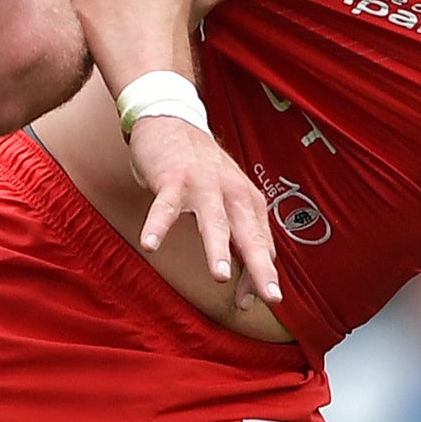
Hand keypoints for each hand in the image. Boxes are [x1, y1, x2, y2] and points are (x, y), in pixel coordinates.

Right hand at [129, 114, 280, 307]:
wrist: (173, 121)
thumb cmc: (202, 172)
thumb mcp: (228, 202)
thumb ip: (240, 241)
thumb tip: (247, 293)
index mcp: (249, 202)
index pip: (261, 246)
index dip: (260, 275)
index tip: (256, 301)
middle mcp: (232, 193)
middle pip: (248, 235)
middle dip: (260, 267)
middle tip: (270, 296)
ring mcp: (202, 185)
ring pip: (212, 220)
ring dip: (217, 247)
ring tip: (219, 275)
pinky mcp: (173, 179)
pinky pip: (164, 207)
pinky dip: (157, 226)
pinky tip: (150, 246)